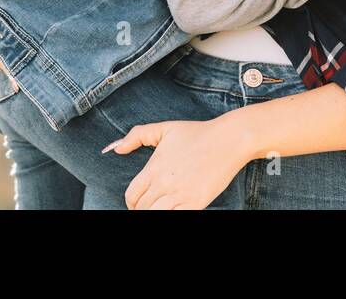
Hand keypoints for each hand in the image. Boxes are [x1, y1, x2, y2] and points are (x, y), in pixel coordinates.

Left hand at [106, 116, 255, 209]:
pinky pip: (174, 217)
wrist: (229, 140)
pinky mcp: (195, 203)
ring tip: (160, 208)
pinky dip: (170, 215)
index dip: (131, 202)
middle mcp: (163, 184)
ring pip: (154, 215)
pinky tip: (174, 209)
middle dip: (142, 209)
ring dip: (154, 213)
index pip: (131, 196)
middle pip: (141, 209)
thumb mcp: (165, 128)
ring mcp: (179, 195)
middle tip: (150, 206)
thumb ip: (137, 135)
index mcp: (153, 168)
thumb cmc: (198, 133)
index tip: (138, 202)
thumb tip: (116, 148)